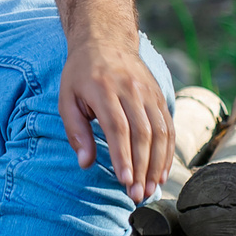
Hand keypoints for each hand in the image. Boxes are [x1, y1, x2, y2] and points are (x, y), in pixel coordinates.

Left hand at [61, 32, 173, 201]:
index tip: (125, 180)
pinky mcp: (159, 96)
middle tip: (137, 194)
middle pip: (142, 133)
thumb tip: (85, 163)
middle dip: (142, 167)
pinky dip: (168, 151)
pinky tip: (162, 172)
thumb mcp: (67, 98)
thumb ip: (76, 131)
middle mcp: (130, 89)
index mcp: (103, 89)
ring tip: (151, 188)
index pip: (118, 127)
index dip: (123, 156)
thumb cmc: (81, 75)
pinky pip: (168, 126)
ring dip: (158, 163)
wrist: (105, 40)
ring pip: (160, 131)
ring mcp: (148, 92)